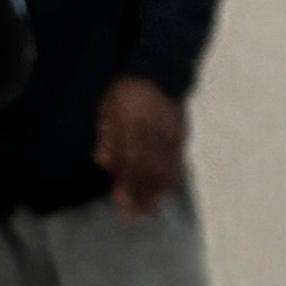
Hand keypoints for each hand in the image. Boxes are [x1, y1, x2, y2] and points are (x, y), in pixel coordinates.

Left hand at [94, 76, 188, 216]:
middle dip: (142, 195)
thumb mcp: (109, 110)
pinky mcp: (181, 134)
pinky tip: (166, 188)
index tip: (122, 205)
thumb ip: (108, 137)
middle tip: (136, 216)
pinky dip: (170, 178)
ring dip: (157, 190)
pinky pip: (177, 160)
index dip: (127, 185)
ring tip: (151, 208)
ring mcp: (170, 135)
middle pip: (148, 170)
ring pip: (165, 168)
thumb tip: (105, 163)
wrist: (159, 70)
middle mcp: (153, 133)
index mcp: (132, 125)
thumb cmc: (126, 91)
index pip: (130, 161)